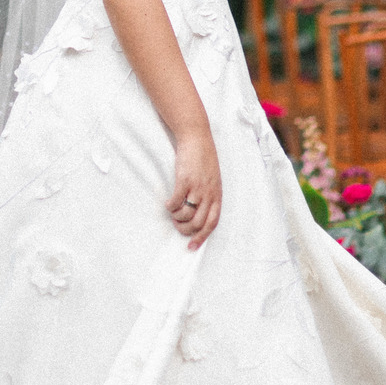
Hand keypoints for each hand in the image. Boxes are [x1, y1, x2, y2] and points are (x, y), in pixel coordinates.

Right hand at [166, 129, 221, 250]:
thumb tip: (198, 212)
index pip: (212, 222)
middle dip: (186, 230)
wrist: (197, 137)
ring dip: (177, 218)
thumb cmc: (203, 158)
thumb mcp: (212, 179)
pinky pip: (176, 201)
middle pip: (198, 223)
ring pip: (186, 215)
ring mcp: (197, 187)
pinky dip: (170, 206)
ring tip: (173, 213)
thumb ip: (208, 195)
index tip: (192, 246)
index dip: (202, 237)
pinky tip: (168, 203)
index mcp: (217, 194)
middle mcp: (209, 193)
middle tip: (177, 226)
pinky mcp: (184, 180)